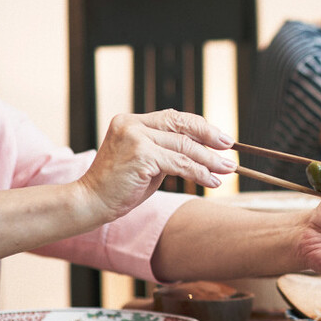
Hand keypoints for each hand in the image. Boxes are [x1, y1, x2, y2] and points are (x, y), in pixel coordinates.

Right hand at [77, 110, 235, 220]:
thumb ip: (167, 151)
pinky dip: (199, 173)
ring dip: (210, 159)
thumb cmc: (120, 186)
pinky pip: (180, 163)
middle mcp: (132, 124)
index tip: (220, 137)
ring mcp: (135, 137)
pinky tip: (212, 181)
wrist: (90, 202)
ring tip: (227, 169)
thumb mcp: (146, 161)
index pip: (173, 118)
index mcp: (131, 121)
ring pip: (184, 146)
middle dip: (210, 137)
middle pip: (181, 126)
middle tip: (230, 148)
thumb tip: (201, 149)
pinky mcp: (141, 155)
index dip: (200, 127)